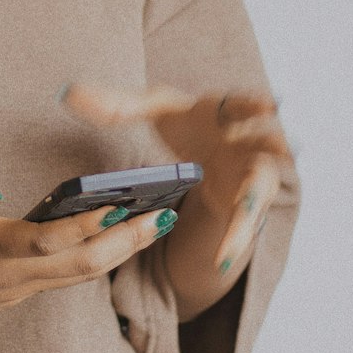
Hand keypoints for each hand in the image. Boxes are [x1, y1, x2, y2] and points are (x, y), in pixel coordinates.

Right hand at [0, 164, 178, 351]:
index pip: (50, 239)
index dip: (91, 224)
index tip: (124, 203)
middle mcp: (10, 275)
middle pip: (83, 265)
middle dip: (128, 242)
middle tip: (164, 217)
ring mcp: (15, 292)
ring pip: (79, 275)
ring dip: (119, 252)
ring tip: (153, 225)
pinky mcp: (14, 297)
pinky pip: (62, 277)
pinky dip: (92, 259)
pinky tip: (112, 241)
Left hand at [59, 83, 292, 279]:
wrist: (206, 150)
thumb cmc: (187, 122)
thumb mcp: (153, 109)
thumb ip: (115, 104)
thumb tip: (67, 94)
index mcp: (227, 111)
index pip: (245, 103)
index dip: (257, 103)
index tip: (268, 102)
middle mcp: (247, 140)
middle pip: (269, 140)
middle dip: (276, 143)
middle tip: (285, 146)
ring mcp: (251, 173)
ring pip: (261, 187)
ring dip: (257, 199)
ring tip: (247, 208)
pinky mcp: (245, 204)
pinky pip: (244, 224)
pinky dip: (234, 240)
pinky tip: (222, 259)